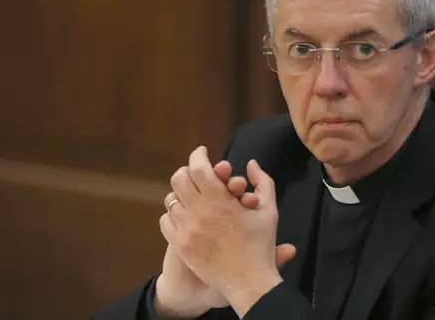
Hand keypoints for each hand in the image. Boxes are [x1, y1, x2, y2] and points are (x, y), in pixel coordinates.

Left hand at [162, 146, 282, 317]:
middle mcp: (199, 212)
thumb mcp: (268, 210)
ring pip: (171, 199)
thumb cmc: (261, 245)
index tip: (202, 152)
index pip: (198, 167)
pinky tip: (186, 215)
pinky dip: (174, 214)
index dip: (198, 155)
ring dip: (181, 193)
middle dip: (188, 171)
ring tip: (192, 195)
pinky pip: (166, 221)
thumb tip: (251, 163)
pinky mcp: (180, 246)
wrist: (248, 282)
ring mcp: (187, 230)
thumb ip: (262, 182)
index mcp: (221, 201)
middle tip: (197, 173)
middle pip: (179, 179)